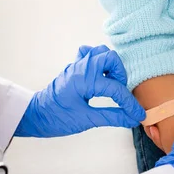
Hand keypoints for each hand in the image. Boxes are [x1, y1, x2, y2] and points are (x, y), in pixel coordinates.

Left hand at [15, 45, 145, 136]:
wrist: (35, 115)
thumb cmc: (56, 118)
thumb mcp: (86, 120)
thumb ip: (111, 117)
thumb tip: (131, 119)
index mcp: (85, 79)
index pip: (115, 88)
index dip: (130, 103)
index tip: (138, 114)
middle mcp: (82, 66)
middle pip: (111, 58)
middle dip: (121, 75)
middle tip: (120, 93)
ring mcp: (78, 64)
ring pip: (102, 52)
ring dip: (111, 66)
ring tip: (111, 84)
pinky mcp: (75, 66)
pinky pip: (90, 53)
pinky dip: (99, 61)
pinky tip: (100, 75)